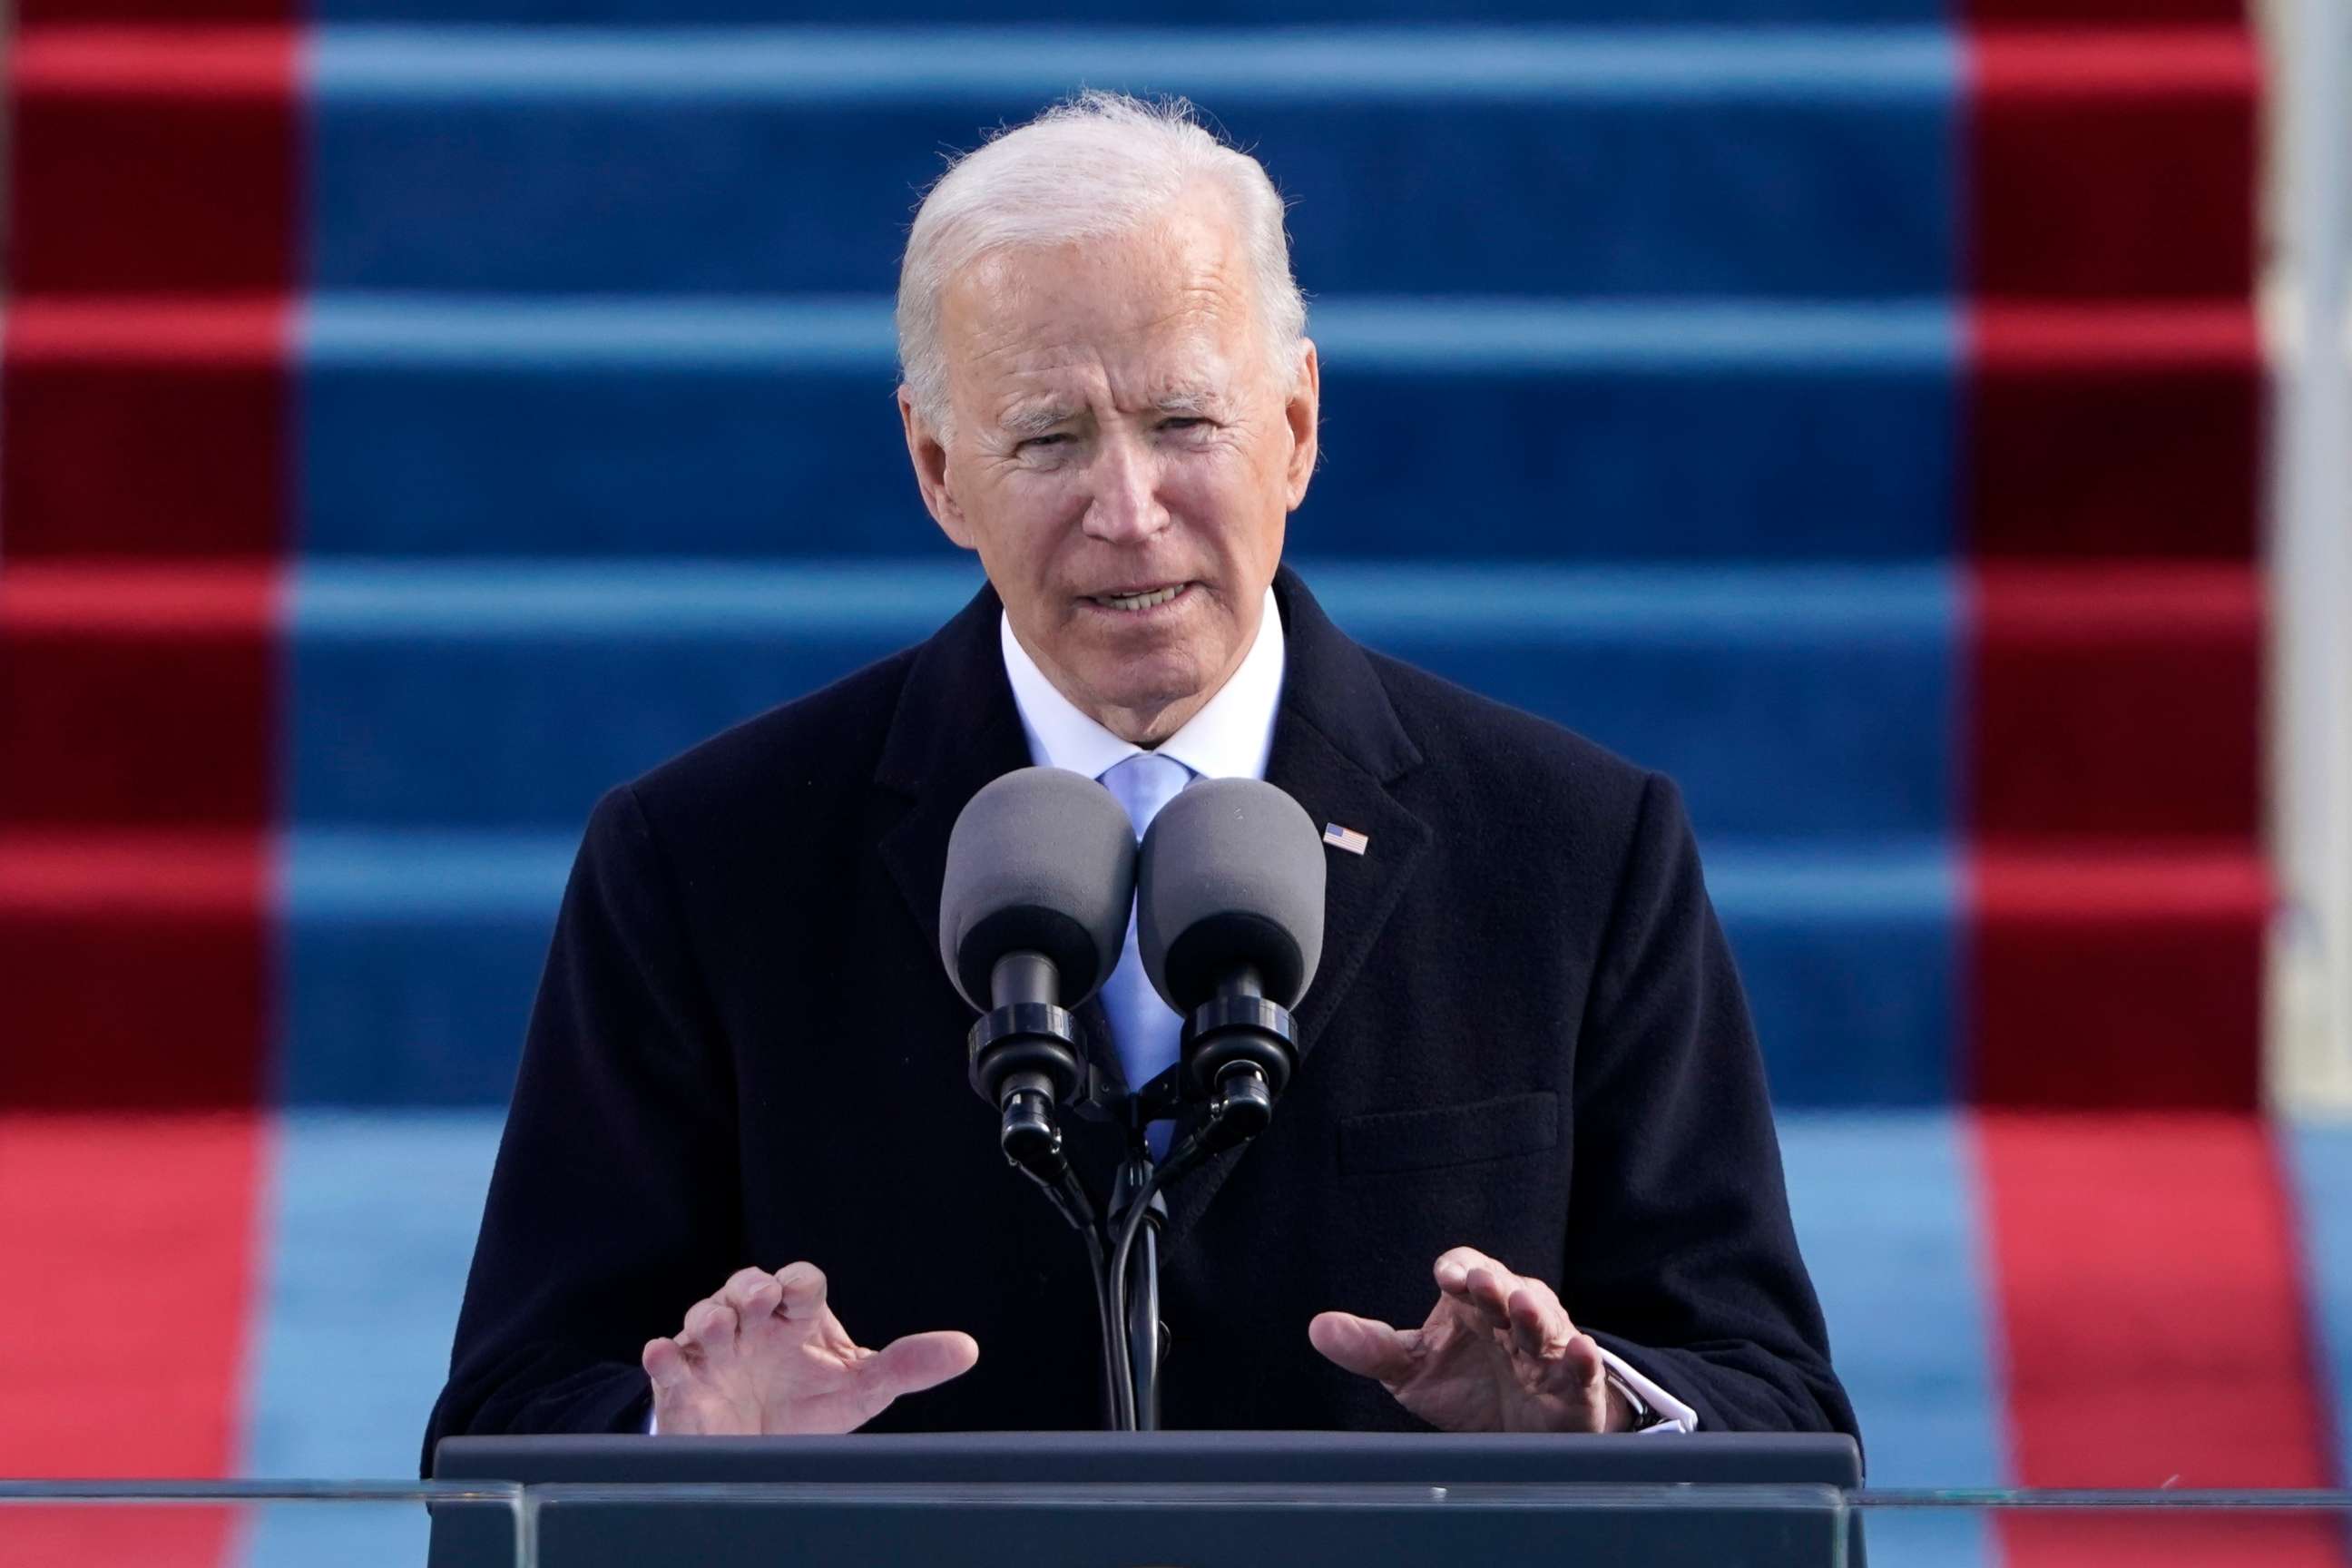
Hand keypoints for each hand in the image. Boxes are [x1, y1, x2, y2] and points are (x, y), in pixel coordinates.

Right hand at [641, 1262, 978, 1434]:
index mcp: (797, 1317)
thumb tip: (967, 1349)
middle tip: (758, 1302)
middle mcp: (755, 1325)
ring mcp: (715, 1352)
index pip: (799, 1282)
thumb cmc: (809, 1402)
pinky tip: (666, 1355)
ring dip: (710, 1318)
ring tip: (720, 1330)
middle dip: (749, 1289)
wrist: (758, 1449)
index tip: (800, 1296)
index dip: (798, 1283)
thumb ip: (909, 1366)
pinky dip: (663, 1357)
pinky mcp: (683, 1382)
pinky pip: (665, 1362)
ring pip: (704, 1316)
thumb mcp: (861, 1386)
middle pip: (747, 1285)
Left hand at [1308, 1245, 1632, 1433]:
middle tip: (1481, 1284)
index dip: (1460, 1268)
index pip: (1467, 1268)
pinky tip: (1581, 1352)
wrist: (1522, 1435)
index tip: (1447, 1277)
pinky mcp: (1575, 1386)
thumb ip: (1372, 1348)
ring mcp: (1547, 1349)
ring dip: (1534, 1313)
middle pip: (1507, 1287)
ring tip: (1520, 1306)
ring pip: (1545, 1322)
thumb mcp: (1413, 1369)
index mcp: (1473, 1303)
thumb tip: (1319, 1327)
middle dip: (1494, 1284)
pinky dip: (1583, 1360)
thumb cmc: (1468, 1386)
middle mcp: (1512, 1316)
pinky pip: (1583, 1368)